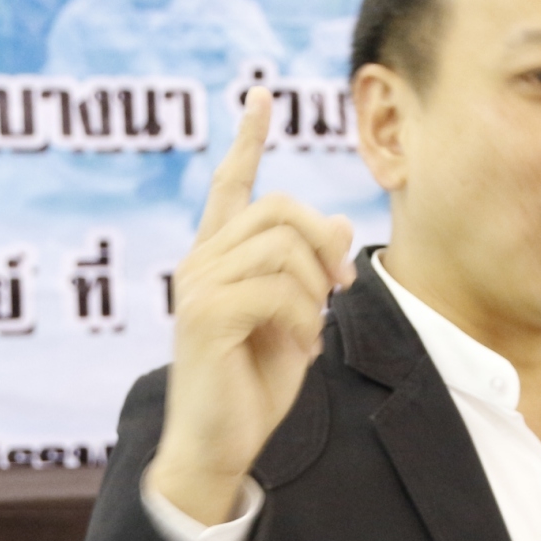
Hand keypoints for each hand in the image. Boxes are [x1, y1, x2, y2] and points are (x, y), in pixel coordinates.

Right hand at [149, 88, 355, 524]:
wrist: (217, 445)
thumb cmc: (252, 387)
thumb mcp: (296, 321)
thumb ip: (310, 272)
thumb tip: (340, 222)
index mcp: (217, 258)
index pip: (230, 184)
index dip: (248, 139)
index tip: (261, 95)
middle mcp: (200, 262)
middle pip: (280, 209)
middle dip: (326, 243)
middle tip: (341, 291)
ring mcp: (198, 285)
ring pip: (283, 248)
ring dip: (316, 290)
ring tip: (312, 329)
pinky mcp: (206, 315)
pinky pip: (277, 291)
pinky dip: (304, 320)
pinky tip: (301, 349)